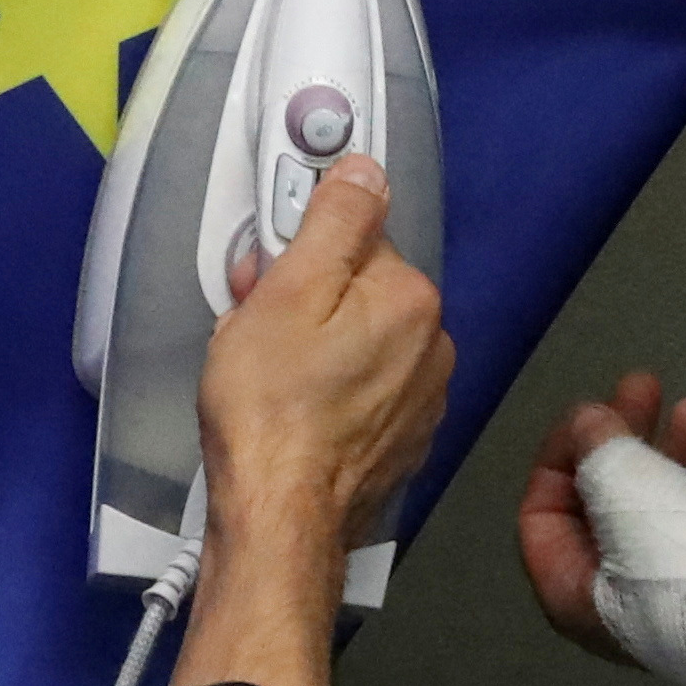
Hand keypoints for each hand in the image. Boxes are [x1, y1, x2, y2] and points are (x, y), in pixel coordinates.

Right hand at [195, 154, 455, 550]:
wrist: (279, 514)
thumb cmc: (270, 409)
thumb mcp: (286, 292)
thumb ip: (333, 221)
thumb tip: (365, 171)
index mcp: (410, 300)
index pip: (354, 240)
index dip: (296, 254)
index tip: (260, 279)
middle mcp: (432, 348)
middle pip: (358, 293)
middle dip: (305, 302)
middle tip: (254, 333)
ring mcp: (421, 400)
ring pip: (360, 344)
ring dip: (317, 349)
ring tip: (267, 379)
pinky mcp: (401, 442)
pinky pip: (364, 393)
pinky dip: (331, 394)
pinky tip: (293, 413)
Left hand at [516, 371, 685, 661]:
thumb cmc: (673, 559)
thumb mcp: (623, 488)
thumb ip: (600, 448)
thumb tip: (590, 422)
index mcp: (566, 588)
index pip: (542, 513)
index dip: (561, 455)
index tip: (592, 412)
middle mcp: (607, 599)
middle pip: (599, 501)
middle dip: (623, 440)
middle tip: (644, 385)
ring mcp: (662, 595)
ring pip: (652, 507)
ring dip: (669, 453)